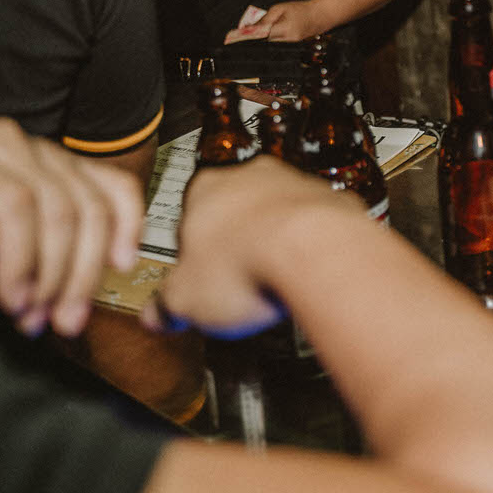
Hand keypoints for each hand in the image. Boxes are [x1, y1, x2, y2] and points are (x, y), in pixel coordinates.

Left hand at [0, 118, 141, 336]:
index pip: (12, 203)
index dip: (20, 258)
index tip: (16, 305)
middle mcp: (8, 145)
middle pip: (60, 209)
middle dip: (57, 276)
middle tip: (41, 321)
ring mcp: (48, 153)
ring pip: (94, 207)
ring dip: (88, 271)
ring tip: (68, 313)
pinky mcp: (77, 166)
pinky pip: (118, 189)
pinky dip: (128, 227)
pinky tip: (121, 263)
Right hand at [141, 158, 360, 337]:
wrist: (318, 255)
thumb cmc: (249, 265)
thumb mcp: (184, 299)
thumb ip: (166, 304)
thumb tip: (158, 314)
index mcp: (205, 190)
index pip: (188, 218)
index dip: (192, 253)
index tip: (197, 275)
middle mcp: (252, 177)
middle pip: (237, 212)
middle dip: (237, 243)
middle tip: (235, 279)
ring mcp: (297, 185)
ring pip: (281, 214)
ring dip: (277, 241)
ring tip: (273, 281)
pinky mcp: (334, 201)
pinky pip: (320, 226)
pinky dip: (314, 246)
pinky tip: (308, 274)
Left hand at [223, 0, 329, 43]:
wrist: (321, 16)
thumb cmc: (302, 9)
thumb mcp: (280, 8)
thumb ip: (265, 19)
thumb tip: (250, 28)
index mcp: (285, 29)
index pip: (262, 36)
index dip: (248, 37)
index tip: (235, 39)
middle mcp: (288, 40)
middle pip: (264, 44)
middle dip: (251, 41)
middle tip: (237, 39)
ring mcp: (291, 46)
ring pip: (269, 47)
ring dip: (259, 43)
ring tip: (247, 39)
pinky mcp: (292, 48)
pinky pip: (276, 47)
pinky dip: (267, 44)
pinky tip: (261, 41)